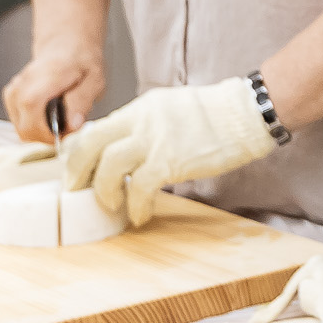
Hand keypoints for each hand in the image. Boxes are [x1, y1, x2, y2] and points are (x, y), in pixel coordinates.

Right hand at [2, 42, 107, 141]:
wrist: (65, 48)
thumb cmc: (81, 63)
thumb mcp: (94, 79)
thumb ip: (83, 101)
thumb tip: (73, 125)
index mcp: (44, 76)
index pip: (32, 107)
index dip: (45, 131)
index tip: (64, 137)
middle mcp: (22, 84)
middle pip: (24, 126)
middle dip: (46, 137)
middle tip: (67, 133)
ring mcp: (13, 91)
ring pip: (20, 129)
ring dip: (40, 133)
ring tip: (61, 124)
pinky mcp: (10, 98)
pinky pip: (19, 123)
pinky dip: (34, 127)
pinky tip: (50, 120)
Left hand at [63, 77, 275, 226]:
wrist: (246, 114)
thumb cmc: (217, 115)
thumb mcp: (171, 108)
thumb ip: (147, 124)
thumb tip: (128, 146)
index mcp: (141, 108)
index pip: (96, 128)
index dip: (80, 152)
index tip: (79, 170)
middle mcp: (141, 120)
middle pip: (91, 144)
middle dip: (77, 171)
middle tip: (77, 190)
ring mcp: (154, 140)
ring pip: (109, 166)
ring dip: (104, 190)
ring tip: (110, 204)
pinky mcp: (170, 161)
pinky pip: (139, 187)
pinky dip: (135, 205)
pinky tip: (140, 214)